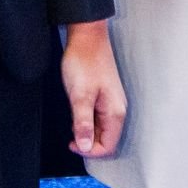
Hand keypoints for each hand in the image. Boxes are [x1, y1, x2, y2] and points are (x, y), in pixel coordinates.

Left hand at [60, 20, 126, 158]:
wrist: (86, 37)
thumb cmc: (84, 62)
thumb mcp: (80, 96)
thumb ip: (83, 123)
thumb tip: (85, 147)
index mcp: (115, 112)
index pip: (107, 146)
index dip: (89, 150)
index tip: (72, 142)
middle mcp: (117, 110)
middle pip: (106, 140)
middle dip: (88, 142)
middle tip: (70, 132)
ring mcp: (111, 103)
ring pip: (101, 129)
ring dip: (86, 131)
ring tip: (72, 119)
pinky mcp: (104, 96)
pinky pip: (98, 118)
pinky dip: (87, 121)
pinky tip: (76, 111)